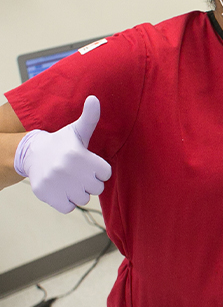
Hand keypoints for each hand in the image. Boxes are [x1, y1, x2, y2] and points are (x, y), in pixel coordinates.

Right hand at [14, 95, 112, 213]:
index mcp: (79, 155)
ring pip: (83, 199)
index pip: (106, 174)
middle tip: (77, 171)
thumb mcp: (77, 130)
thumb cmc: (62, 143)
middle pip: (96, 188)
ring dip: (78, 192)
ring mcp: (56, 183)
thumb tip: (94, 98)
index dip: (98, 169)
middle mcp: (67, 170)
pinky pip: (69, 208)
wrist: (33, 154)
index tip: (88, 162)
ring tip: (69, 179)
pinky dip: (66, 202)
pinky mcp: (47, 195)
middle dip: (89, 182)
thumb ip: (90, 118)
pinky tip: (61, 189)